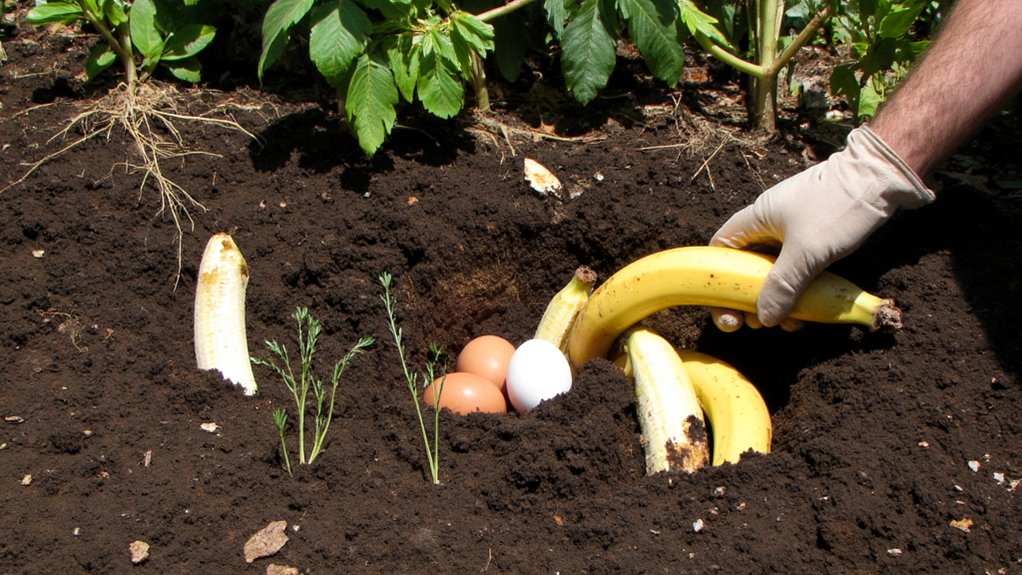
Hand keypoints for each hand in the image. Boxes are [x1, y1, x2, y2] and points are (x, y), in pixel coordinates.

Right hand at [709, 125, 934, 327]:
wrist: (883, 176)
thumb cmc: (839, 207)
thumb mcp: (807, 252)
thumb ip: (782, 286)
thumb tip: (764, 319)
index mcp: (756, 219)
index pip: (720, 250)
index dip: (715, 280)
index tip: (725, 307)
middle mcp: (769, 223)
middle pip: (745, 267)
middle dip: (748, 299)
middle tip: (755, 323)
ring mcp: (793, 229)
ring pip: (773, 271)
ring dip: (777, 299)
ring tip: (789, 323)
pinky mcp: (815, 234)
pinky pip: (796, 268)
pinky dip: (798, 290)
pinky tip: (808, 310)